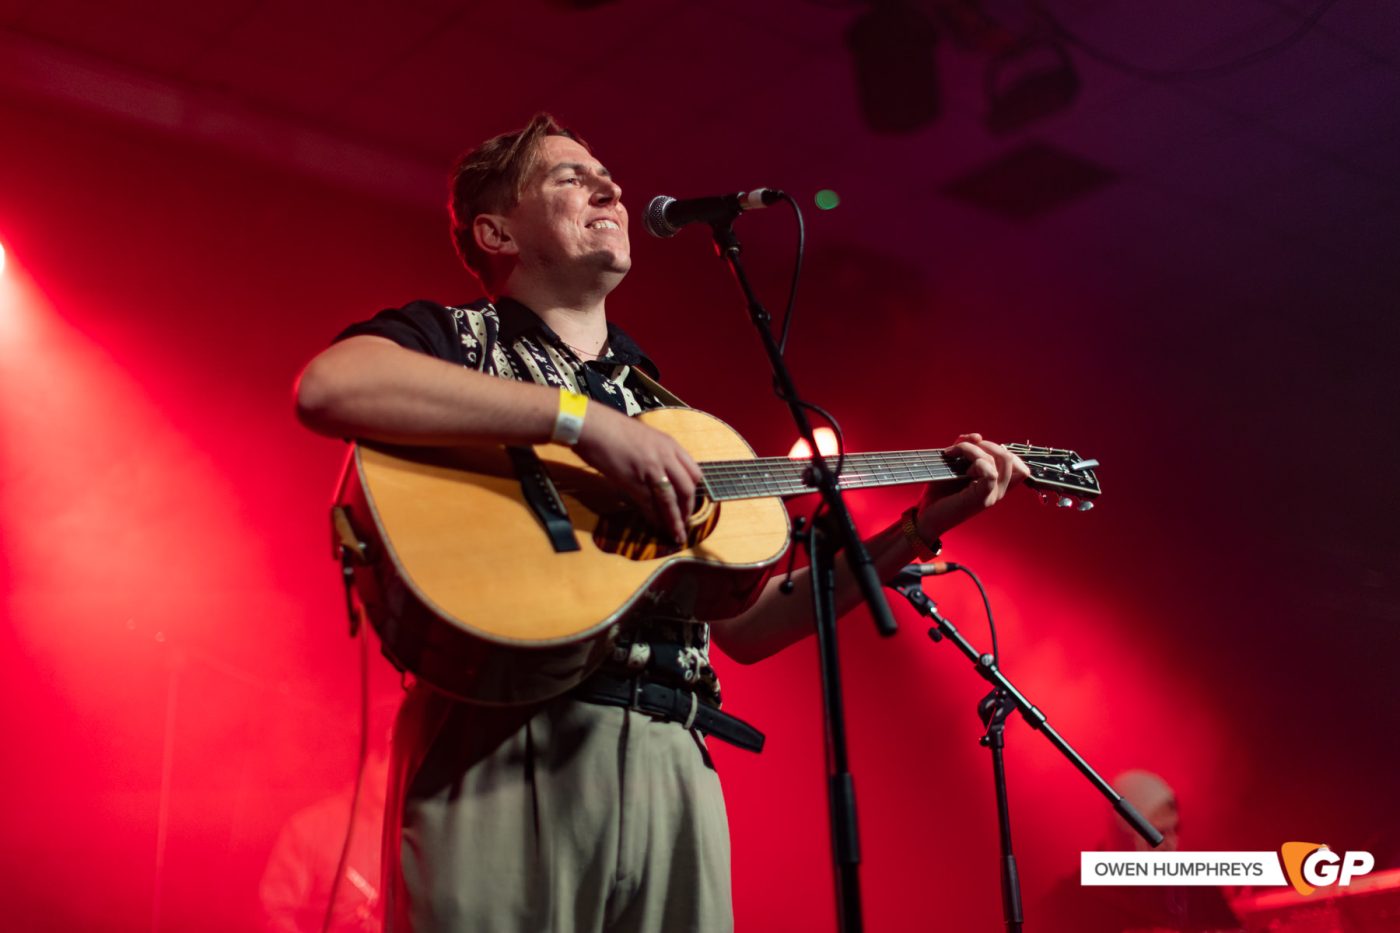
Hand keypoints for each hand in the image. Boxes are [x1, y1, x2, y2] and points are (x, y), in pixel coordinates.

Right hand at [574, 406, 702, 543]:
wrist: (592, 425)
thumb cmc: (612, 428)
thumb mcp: (645, 437)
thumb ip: (658, 453)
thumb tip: (661, 473)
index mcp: (669, 444)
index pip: (694, 472)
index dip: (695, 492)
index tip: (691, 502)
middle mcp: (665, 457)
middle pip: (687, 489)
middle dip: (688, 509)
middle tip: (685, 522)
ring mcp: (650, 470)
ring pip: (670, 501)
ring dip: (675, 520)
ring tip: (676, 534)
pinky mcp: (633, 481)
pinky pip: (649, 504)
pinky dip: (654, 518)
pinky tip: (656, 526)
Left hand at [915, 433, 1028, 540]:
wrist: (926, 515)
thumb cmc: (939, 490)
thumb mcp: (954, 463)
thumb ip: (966, 448)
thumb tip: (977, 436)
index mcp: (996, 484)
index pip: (1018, 463)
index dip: (1000, 449)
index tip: (977, 447)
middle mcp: (998, 490)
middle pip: (1009, 457)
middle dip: (986, 445)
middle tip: (962, 448)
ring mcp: (992, 496)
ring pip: (1001, 460)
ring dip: (975, 450)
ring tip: (954, 456)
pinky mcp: (981, 500)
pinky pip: (991, 474)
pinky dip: (976, 462)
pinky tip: (962, 469)